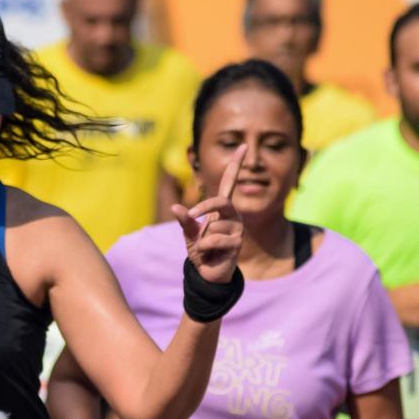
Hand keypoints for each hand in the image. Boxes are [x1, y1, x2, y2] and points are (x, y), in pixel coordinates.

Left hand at [170, 145, 245, 284]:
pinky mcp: (237, 243)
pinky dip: (204, 248)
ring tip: (206, 248)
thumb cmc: (200, 250)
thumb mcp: (189, 233)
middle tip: (191, 217)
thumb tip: (175, 207)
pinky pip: (213, 239)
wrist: (206, 273)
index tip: (243, 145)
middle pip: (220, 201)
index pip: (230, 183)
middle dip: (203, 208)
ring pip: (212, 226)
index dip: (235, 165)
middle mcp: (233, 215)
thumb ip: (185, 220)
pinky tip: (210, 255)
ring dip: (201, 239)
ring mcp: (237, 229)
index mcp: (222, 209)